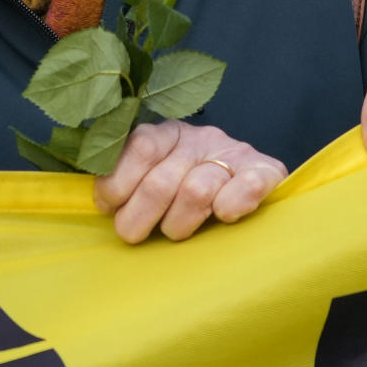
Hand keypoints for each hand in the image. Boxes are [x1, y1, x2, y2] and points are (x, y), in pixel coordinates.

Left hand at [93, 121, 286, 243]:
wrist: (250, 180)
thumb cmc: (187, 188)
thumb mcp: (154, 175)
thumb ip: (129, 177)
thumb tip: (101, 197)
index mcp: (169, 133)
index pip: (140, 146)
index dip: (119, 182)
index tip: (110, 207)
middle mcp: (201, 138)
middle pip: (161, 182)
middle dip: (140, 217)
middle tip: (136, 233)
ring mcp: (234, 153)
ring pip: (196, 192)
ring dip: (179, 223)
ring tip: (176, 232)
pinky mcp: (265, 170)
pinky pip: (247, 186)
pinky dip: (232, 204)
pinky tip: (224, 215)